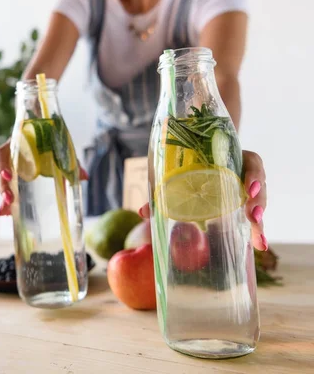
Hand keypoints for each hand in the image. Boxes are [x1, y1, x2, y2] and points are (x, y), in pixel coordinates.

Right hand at [0, 139, 87, 215]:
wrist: (46, 132)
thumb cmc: (51, 138)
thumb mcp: (60, 148)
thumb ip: (70, 162)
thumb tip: (84, 177)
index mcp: (17, 144)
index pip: (2, 153)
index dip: (2, 165)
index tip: (8, 176)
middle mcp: (10, 155)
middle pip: (0, 171)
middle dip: (3, 186)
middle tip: (9, 200)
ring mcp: (11, 165)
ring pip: (2, 181)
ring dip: (4, 195)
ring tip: (7, 210)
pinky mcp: (14, 176)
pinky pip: (8, 188)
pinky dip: (6, 201)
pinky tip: (7, 213)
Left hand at [138, 150, 267, 250]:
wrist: (203, 158)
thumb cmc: (193, 165)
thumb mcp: (181, 173)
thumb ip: (164, 192)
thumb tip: (142, 213)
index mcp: (234, 158)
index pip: (252, 163)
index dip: (254, 175)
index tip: (249, 189)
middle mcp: (245, 171)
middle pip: (259, 185)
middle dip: (258, 202)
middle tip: (253, 217)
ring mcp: (248, 186)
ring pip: (260, 200)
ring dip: (259, 218)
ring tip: (257, 237)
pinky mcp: (248, 201)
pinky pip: (256, 213)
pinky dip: (257, 229)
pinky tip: (258, 244)